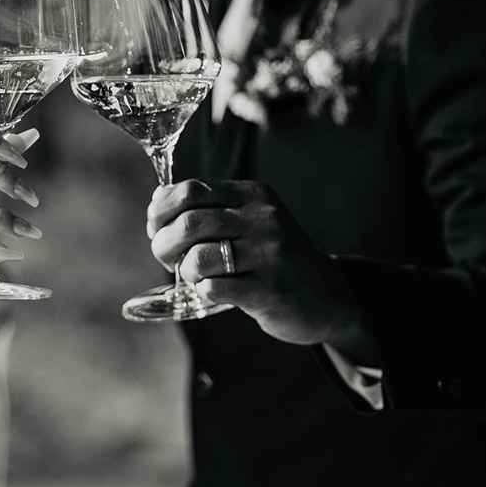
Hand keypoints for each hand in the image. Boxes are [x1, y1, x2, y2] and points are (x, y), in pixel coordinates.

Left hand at [146, 179, 377, 362]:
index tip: (156, 226)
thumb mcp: (251, 220)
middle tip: (166, 258)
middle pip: (189, 222)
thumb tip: (157, 200)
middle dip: (164, 243)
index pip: (191, 190)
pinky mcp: (270, 290)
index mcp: (254, 195)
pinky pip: (214, 288)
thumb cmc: (275, 258)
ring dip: (184, 271)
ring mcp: (269, 254)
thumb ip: (210, 209)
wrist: (330, 297)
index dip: (162, 209)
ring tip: (193, 277)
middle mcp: (263, 219)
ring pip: (198, 257)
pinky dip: (202, 291)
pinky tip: (212, 291)